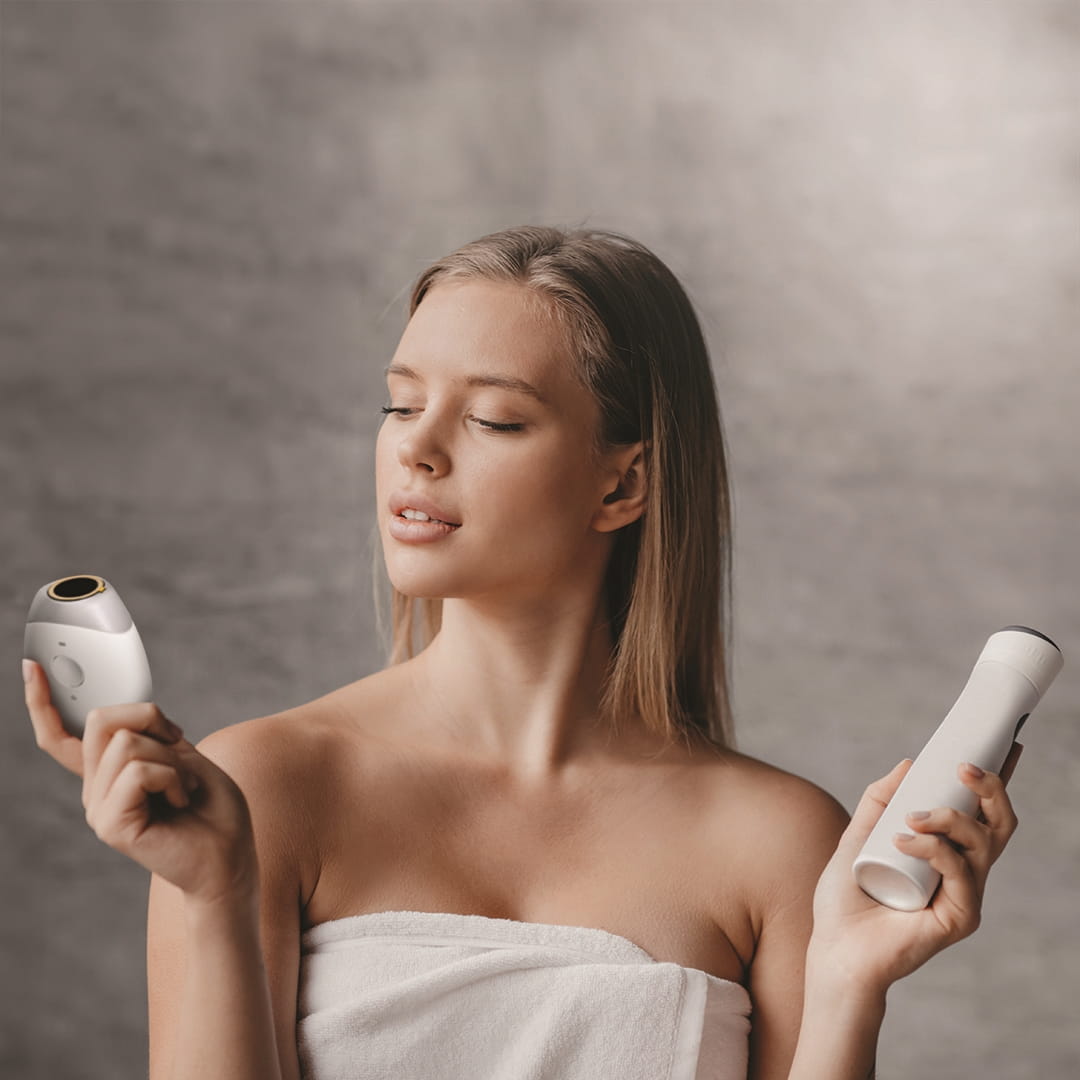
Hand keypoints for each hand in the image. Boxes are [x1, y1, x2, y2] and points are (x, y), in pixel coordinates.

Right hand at [25, 659, 258, 906]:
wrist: (231, 856)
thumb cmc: (214, 808)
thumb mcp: (184, 755)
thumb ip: (149, 735)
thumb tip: (124, 719)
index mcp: (109, 772)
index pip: (62, 736)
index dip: (43, 702)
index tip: (31, 666)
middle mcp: (95, 789)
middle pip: (101, 720)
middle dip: (152, 719)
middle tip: (182, 749)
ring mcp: (99, 808)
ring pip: (127, 743)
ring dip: (173, 758)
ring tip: (185, 788)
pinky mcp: (110, 825)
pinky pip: (139, 771)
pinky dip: (173, 777)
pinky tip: (181, 801)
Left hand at [807, 745, 1022, 995]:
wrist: (833, 948)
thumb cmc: (844, 900)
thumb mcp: (857, 836)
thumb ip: (879, 801)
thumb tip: (908, 763)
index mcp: (946, 853)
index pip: (982, 812)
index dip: (999, 780)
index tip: (1008, 742)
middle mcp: (964, 873)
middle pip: (999, 825)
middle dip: (989, 789)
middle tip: (961, 766)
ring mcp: (965, 895)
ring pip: (983, 843)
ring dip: (948, 818)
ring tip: (911, 818)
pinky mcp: (961, 918)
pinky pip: (961, 873)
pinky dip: (934, 850)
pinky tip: (902, 842)